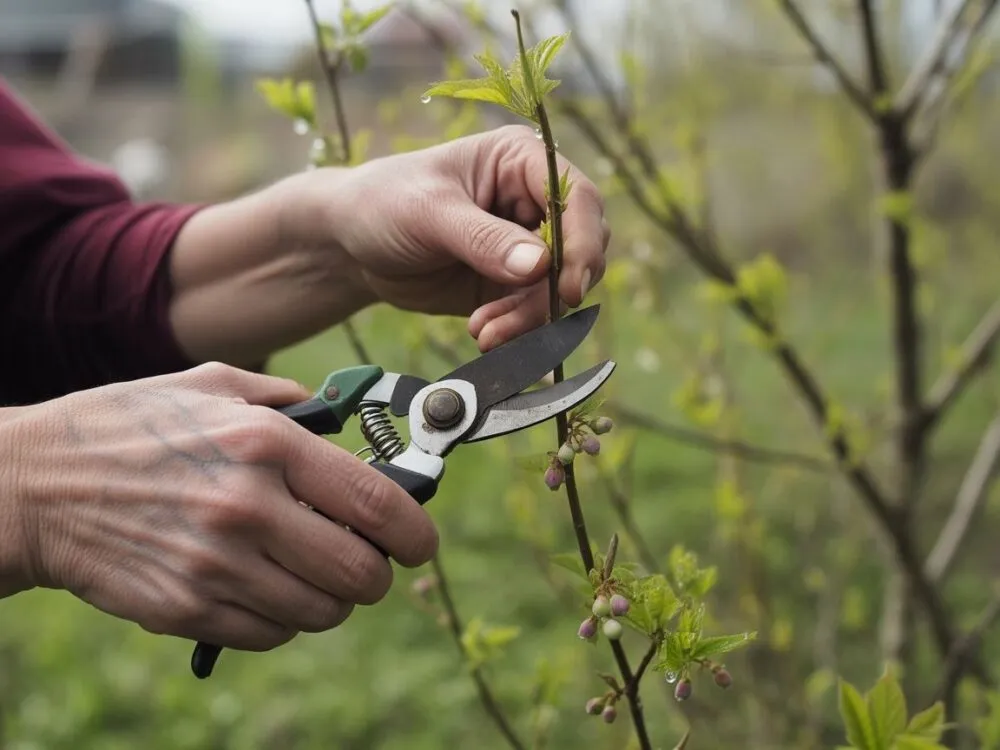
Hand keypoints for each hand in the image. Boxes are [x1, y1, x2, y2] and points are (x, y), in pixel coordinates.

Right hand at [3, 362, 438, 650]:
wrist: (35, 485)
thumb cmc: (127, 428)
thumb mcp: (209, 385)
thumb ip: (285, 399)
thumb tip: (342, 418)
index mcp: (264, 443)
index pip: (374, 501)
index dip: (414, 530)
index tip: (420, 541)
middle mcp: (247, 506)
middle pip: (359, 572)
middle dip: (376, 574)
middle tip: (366, 562)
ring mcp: (216, 564)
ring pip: (321, 611)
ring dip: (331, 599)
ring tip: (309, 573)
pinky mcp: (186, 607)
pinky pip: (270, 634)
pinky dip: (282, 619)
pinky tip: (263, 588)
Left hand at [295, 124, 610, 350]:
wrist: (350, 243)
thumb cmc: (385, 203)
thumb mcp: (428, 213)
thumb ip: (483, 238)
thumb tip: (540, 265)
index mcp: (520, 162)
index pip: (577, 198)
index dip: (582, 242)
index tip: (567, 287)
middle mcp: (533, 202)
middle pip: (579, 249)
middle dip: (552, 291)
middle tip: (516, 319)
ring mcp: (525, 247)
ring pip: (558, 289)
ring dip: (529, 318)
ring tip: (484, 332)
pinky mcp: (511, 285)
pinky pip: (534, 313)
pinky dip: (516, 330)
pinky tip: (481, 333)